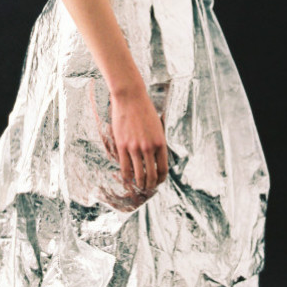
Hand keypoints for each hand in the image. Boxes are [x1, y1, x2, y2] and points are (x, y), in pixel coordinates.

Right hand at [103, 84, 167, 210]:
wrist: (130, 97)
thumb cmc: (144, 110)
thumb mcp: (157, 127)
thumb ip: (157, 143)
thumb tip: (155, 158)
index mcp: (160, 143)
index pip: (163, 169)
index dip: (161, 179)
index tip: (158, 182)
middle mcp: (149, 147)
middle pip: (151, 175)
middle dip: (150, 185)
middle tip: (148, 188)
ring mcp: (135, 147)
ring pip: (138, 174)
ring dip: (139, 184)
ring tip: (138, 186)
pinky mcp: (122, 146)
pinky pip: (125, 167)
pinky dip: (127, 177)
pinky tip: (127, 179)